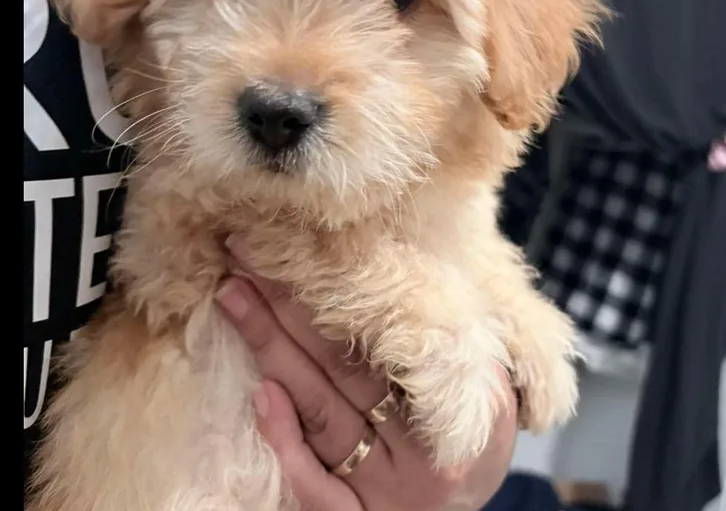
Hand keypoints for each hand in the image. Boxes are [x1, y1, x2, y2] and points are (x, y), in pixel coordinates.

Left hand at [215, 271, 517, 510]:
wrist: (458, 509)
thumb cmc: (469, 435)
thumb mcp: (489, 390)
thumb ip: (456, 342)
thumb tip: (403, 272)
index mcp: (455, 404)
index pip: (384, 338)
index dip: (335, 288)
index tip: (296, 245)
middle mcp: (417, 451)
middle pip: (341, 366)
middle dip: (288, 306)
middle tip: (244, 254)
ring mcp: (382, 488)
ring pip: (320, 411)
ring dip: (272, 349)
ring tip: (233, 296)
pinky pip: (314, 486)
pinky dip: (286, 439)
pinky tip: (259, 394)